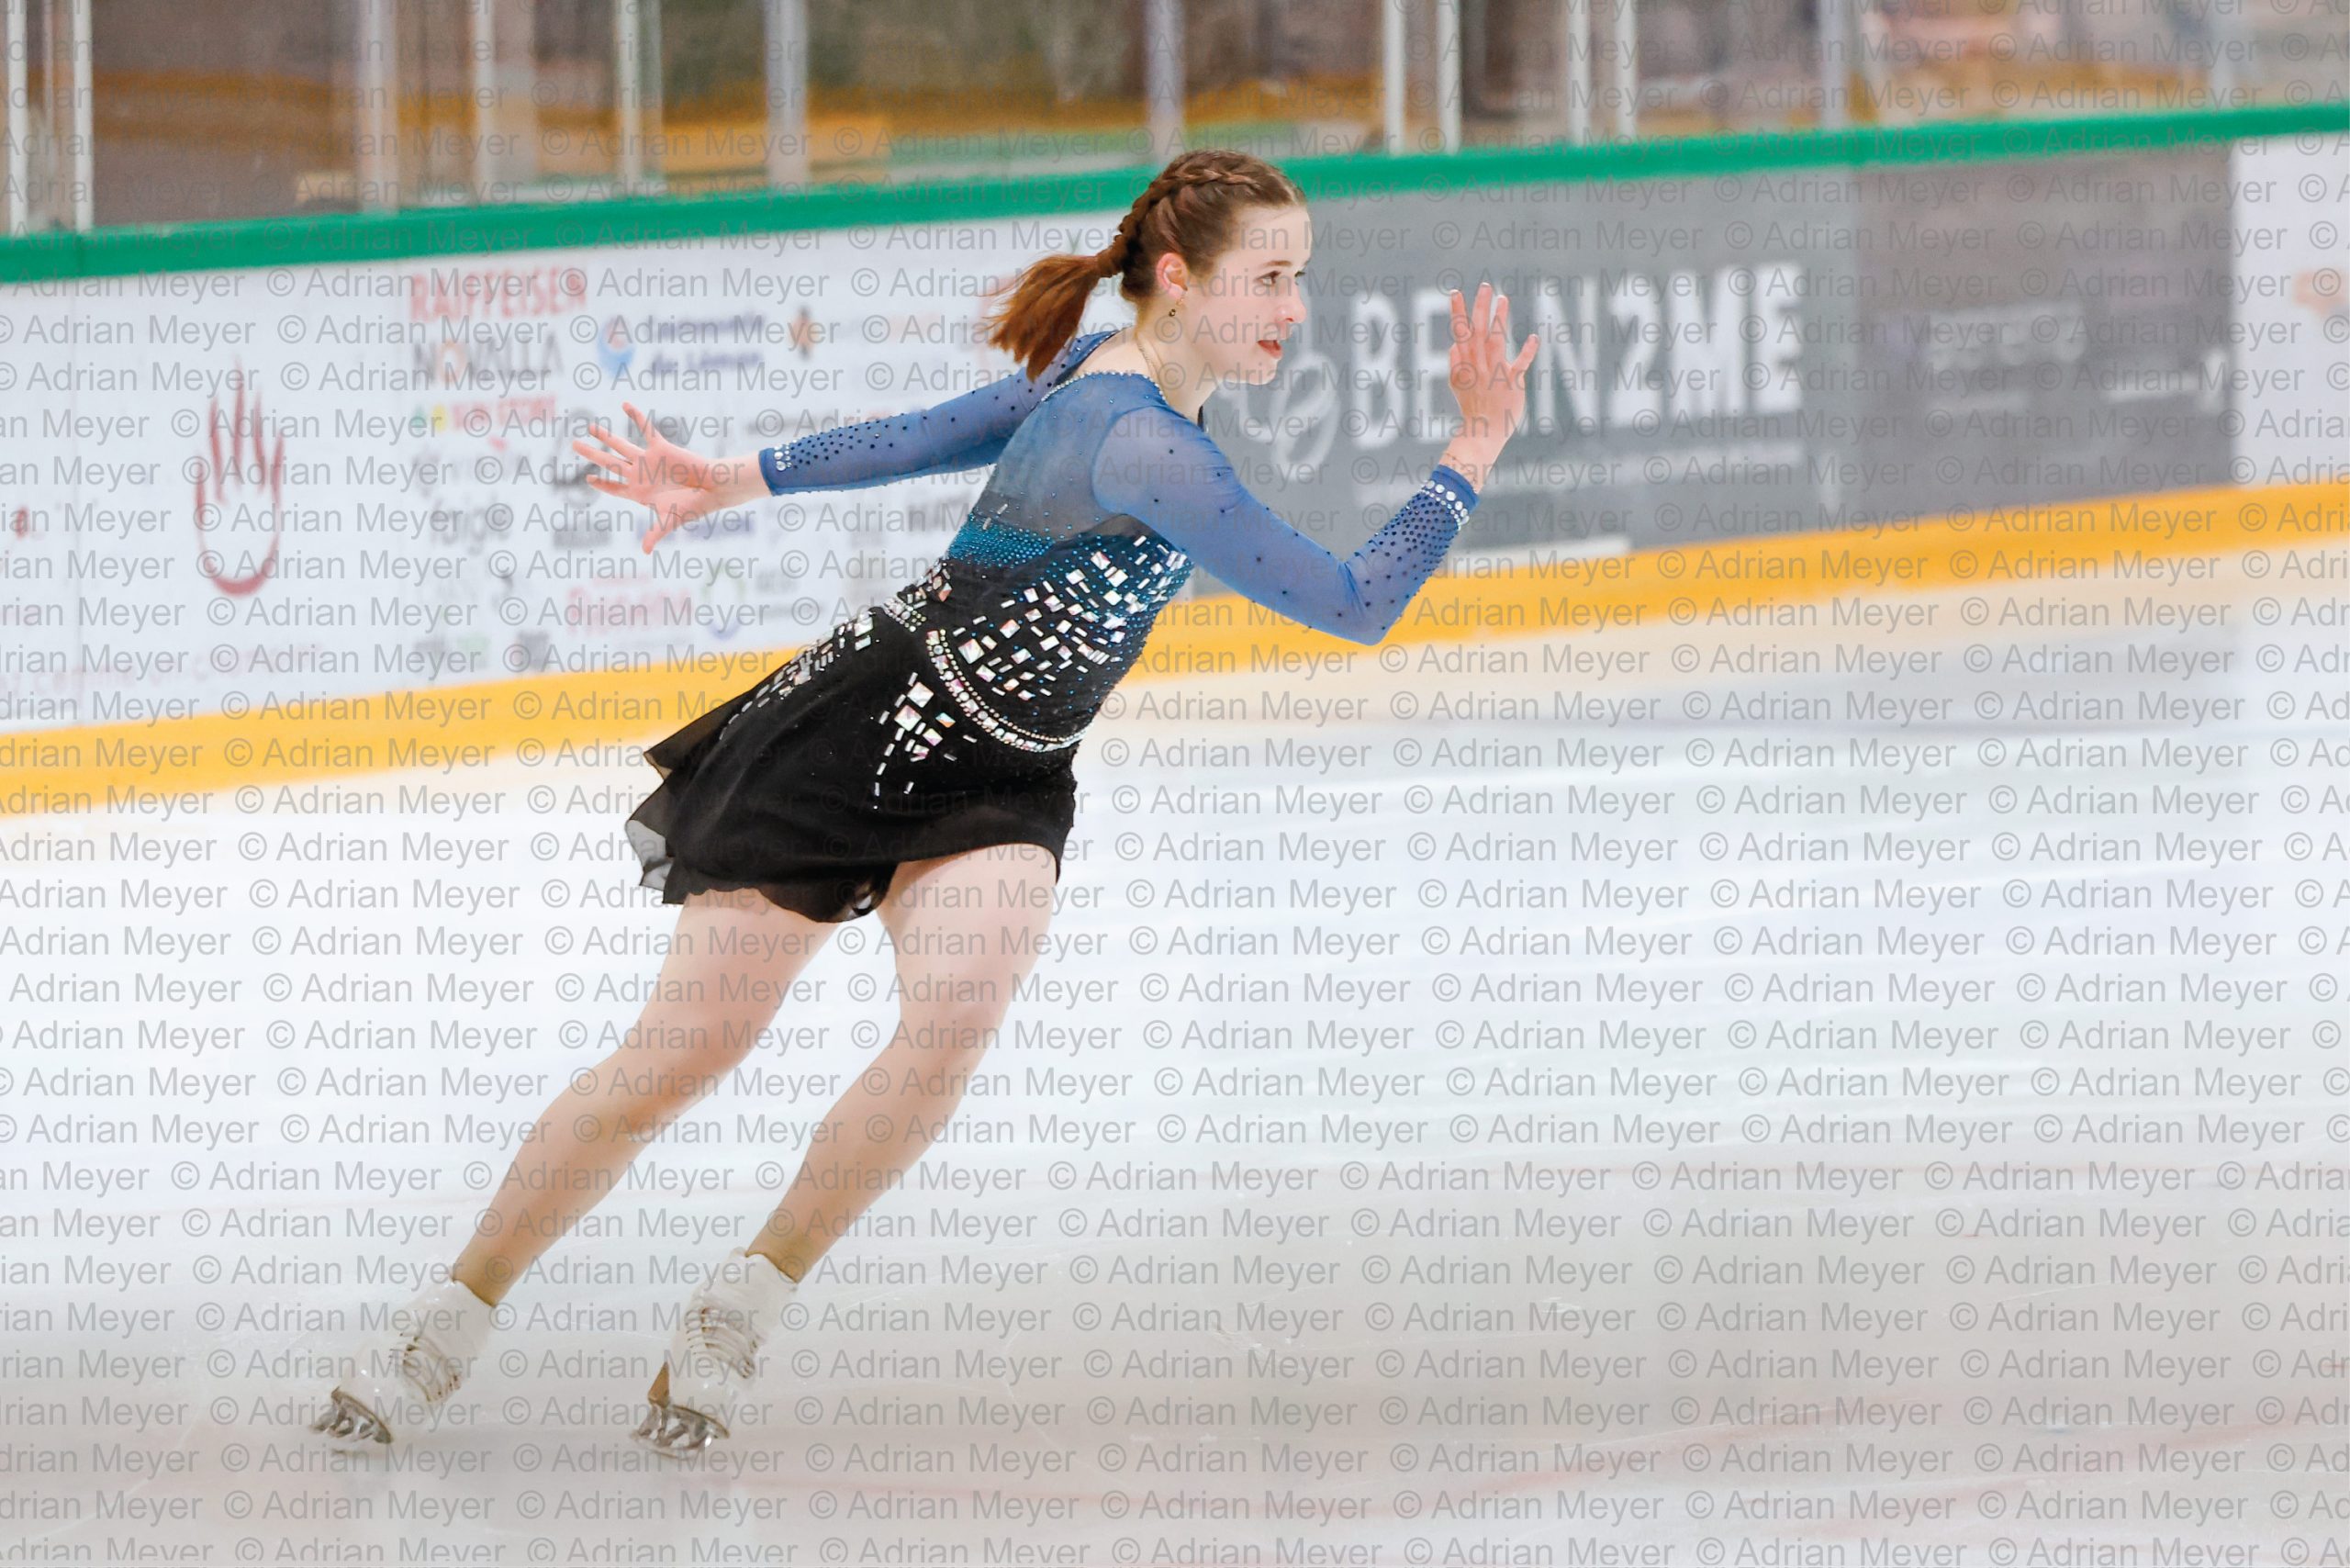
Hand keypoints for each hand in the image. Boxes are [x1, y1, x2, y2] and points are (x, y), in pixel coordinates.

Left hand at [573, 403, 758, 552]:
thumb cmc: (693, 507)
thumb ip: (656, 534)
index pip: (615, 488)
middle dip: (592, 454)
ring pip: (621, 445)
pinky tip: (625, 405)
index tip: (589, 478)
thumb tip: (646, 552)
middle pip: (609, 463)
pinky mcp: (660, 448)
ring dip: (605, 436)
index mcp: (640, 493)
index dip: (602, 484)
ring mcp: (649, 460)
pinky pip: (646, 429)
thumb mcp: (670, 521)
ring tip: (590, 427)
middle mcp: (641, 475)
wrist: (713, 489)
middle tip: (575, 444)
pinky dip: (636, 417)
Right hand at [1440, 282, 1538, 489]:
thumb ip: (1455, 365)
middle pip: (1477, 331)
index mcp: (1464, 365)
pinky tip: (1534, 337)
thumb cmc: (1472, 410)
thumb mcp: (1457, 386)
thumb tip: (1453, 346)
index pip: (1459, 333)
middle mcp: (1478, 366)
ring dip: (1499, 320)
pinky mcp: (1511, 383)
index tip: (1456, 292)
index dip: (1457, 312)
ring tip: (1503, 299)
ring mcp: (1494, 373)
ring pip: (1496, 341)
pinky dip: (1527, 352)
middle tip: (1484, 286)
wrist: (1483, 433)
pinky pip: (1520, 365)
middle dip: (1479, 308)